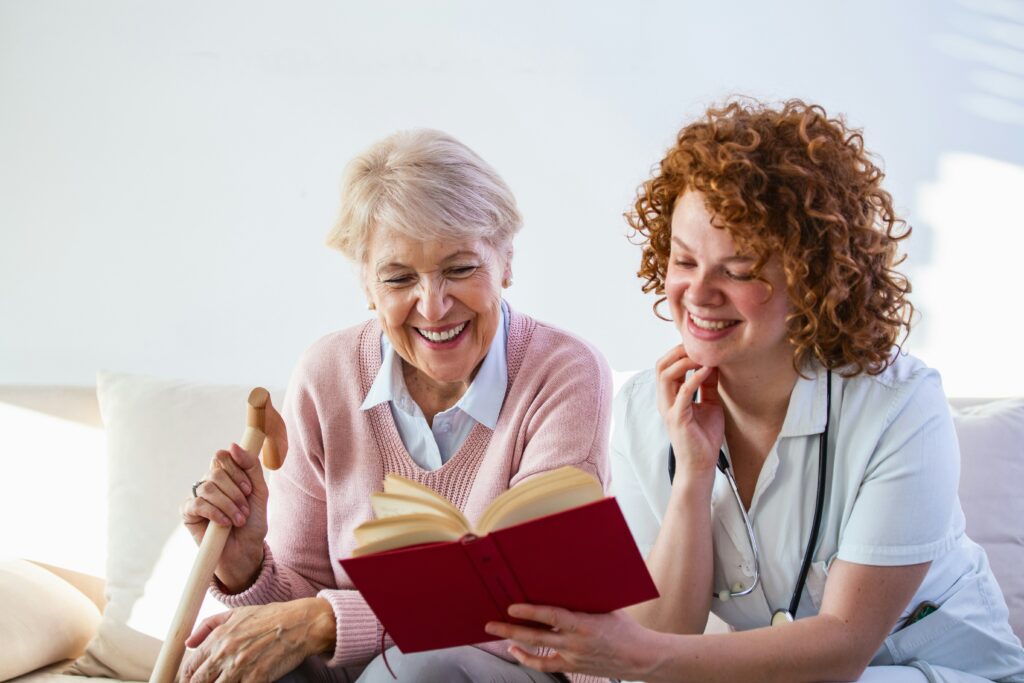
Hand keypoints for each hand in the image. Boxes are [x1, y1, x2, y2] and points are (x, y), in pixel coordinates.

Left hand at [179, 598, 335, 682]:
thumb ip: (208, 626)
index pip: (189, 668)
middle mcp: (225, 653)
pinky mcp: (257, 678)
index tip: (191, 681)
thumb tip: (188, 643)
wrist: (301, 623)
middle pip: (198, 682)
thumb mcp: (237, 613)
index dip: (186, 679)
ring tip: (224, 682)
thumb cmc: (271, 616)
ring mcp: (240, 667)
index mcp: (218, 637)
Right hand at [181, 443, 268, 590]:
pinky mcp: (188, 514)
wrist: (246, 550)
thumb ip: (250, 466)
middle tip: (245, 510)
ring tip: (239, 520)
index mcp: (226, 475)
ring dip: (228, 505)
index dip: (236, 470)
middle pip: (216, 472)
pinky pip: (197, 504)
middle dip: (235, 492)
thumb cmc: (253, 522)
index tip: (249, 489)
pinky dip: (215, 513)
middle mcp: (210, 483)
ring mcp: (197, 497)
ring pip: (208, 488)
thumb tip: (232, 445)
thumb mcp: (259, 492)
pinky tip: (224, 524)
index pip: (222, 457)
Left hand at [484, 604, 664, 679]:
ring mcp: (573, 656)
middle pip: (537, 636)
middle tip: (490, 623)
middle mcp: (576, 642)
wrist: (640, 657)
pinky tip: (515, 650)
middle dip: (511, 628)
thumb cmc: (625, 628)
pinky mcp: (573, 666)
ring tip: (498, 632)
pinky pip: (545, 665)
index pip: (552, 616)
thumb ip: (585, 600)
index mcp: (585, 624)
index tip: (512, 606)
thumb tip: (565, 580)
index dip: (530, 612)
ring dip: (516, 640)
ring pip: (538, 650)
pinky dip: (528, 658)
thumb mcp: (607, 607)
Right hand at [655, 345, 723, 482]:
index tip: (700, 345)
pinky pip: (682, 392)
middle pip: (661, 365)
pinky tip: (708, 370)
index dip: (680, 352)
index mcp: (670, 396)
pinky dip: (695, 378)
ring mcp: (669, 408)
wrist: (701, 465)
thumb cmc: (704, 437)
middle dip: (678, 351)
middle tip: (698, 345)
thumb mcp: (710, 404)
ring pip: (666, 375)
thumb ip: (708, 385)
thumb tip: (714, 364)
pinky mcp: (677, 418)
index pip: (667, 366)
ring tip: (703, 356)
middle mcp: (665, 400)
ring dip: (684, 361)